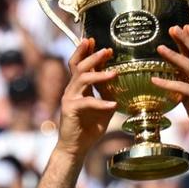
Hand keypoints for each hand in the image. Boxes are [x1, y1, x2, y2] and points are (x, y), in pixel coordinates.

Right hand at [54, 38, 117, 160]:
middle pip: (79, 66)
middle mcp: (71, 90)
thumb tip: (119, 82)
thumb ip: (107, 94)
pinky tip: (113, 105)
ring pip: (81, 79)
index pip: (79, 64)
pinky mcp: (70, 110)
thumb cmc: (88, 128)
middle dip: (93, 56)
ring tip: (114, 73)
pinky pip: (87, 102)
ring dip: (98, 74)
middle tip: (107, 50)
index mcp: (78, 88)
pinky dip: (101, 103)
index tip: (94, 40)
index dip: (85, 51)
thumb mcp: (103, 108)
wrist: (75, 147)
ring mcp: (69, 98)